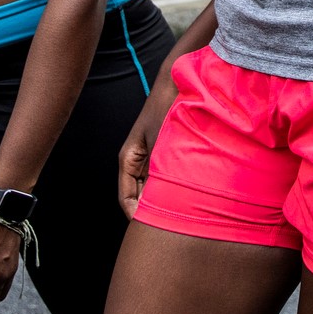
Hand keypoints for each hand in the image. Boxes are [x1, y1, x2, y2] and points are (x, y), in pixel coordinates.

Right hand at [117, 79, 179, 218]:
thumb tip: (161, 201)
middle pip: (137, 196)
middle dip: (150, 211)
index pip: (126, 198)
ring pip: (151, 188)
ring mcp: (150, 157)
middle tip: (168, 228)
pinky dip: (170, 187)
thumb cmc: (167, 110)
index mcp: (128, 158)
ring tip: (178, 215)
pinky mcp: (163, 153)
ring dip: (161, 200)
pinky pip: (162, 177)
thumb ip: (159, 174)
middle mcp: (136, 160)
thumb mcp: (163, 145)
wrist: (177, 83)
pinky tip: (186, 194)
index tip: (152, 230)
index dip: (137, 217)